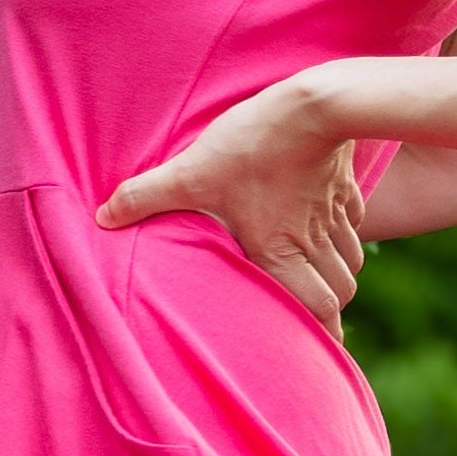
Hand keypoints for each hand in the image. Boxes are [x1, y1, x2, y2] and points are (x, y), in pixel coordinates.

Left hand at [96, 77, 365, 326]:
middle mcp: (313, 242)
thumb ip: (146, 197)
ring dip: (338, 274)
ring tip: (319, 279)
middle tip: (314, 320)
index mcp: (281, 253)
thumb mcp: (191, 173)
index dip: (320, 337)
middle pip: (340, 293)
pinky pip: (353, 221)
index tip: (312, 351)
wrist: (314, 104)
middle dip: (331, 311)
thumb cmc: (253, 145)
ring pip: (350, 262)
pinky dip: (344, 233)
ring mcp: (333, 214)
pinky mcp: (345, 186)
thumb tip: (102, 216)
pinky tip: (326, 228)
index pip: (317, 312)